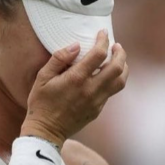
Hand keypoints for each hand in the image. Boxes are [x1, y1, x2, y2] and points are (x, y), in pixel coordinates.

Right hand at [21, 30, 128, 146]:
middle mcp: (90, 90)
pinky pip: (111, 92)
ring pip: (120, 81)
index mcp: (76, 79)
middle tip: (116, 46)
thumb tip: (76, 45)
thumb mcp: (42, 77)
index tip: (103, 33)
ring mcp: (96, 101)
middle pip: (117, 67)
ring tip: (118, 59)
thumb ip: (59, 59)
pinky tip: (107, 75)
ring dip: (123, 67)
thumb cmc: (41, 102)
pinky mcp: (98, 110)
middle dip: (120, 53)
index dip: (103, 41)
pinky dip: (114, 80)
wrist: (46, 131)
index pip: (99, 54)